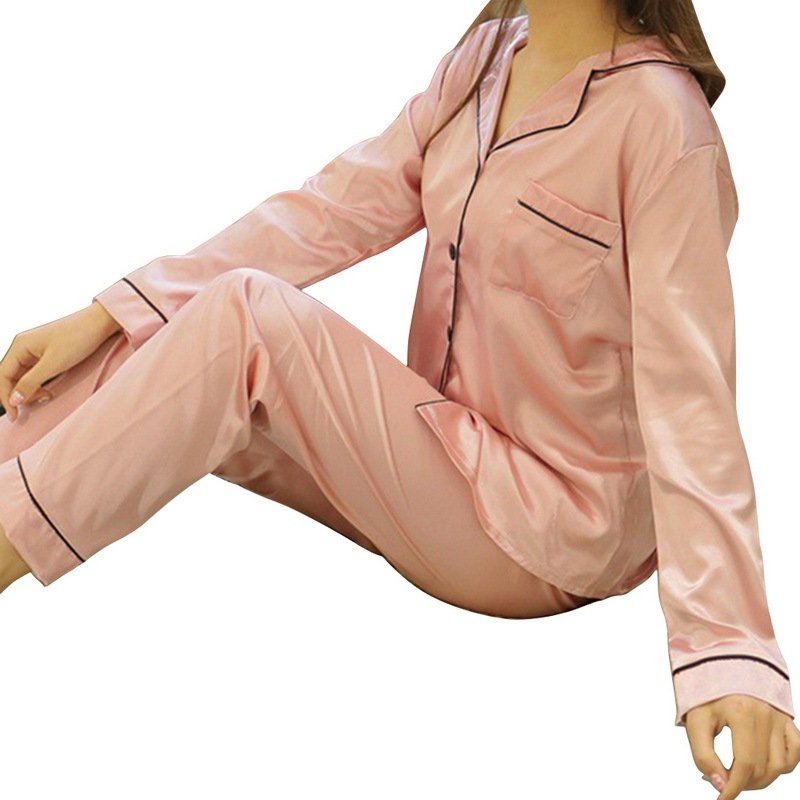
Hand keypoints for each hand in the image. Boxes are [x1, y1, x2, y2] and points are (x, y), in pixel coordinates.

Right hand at [0, 301, 120, 420]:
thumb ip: (31, 382)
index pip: (2, 376)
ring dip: (30, 390)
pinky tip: (48, 391)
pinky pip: (34, 372)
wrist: (100, 323)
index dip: (5, 397)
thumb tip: (13, 400)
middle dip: (19, 394)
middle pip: (10, 377)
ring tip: (46, 397)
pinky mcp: (47, 353)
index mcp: (19, 346)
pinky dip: (38, 384)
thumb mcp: (53, 364)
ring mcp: (35, 350)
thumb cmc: (77, 338)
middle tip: (35, 406)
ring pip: (23, 376)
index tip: (15, 416)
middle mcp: (23, 346)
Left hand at [685, 694, 799, 798]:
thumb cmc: (705, 692)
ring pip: (781, 765)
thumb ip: (703, 755)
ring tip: (740, 774)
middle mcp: (766, 714)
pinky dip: (784, 765)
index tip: (722, 799)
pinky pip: (796, 751)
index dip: (733, 788)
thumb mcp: (695, 719)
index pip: (744, 765)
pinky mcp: (787, 718)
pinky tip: (764, 764)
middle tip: (725, 782)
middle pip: (763, 769)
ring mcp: (780, 716)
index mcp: (741, 712)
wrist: (720, 662)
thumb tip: (720, 786)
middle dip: (744, 784)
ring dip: (762, 779)